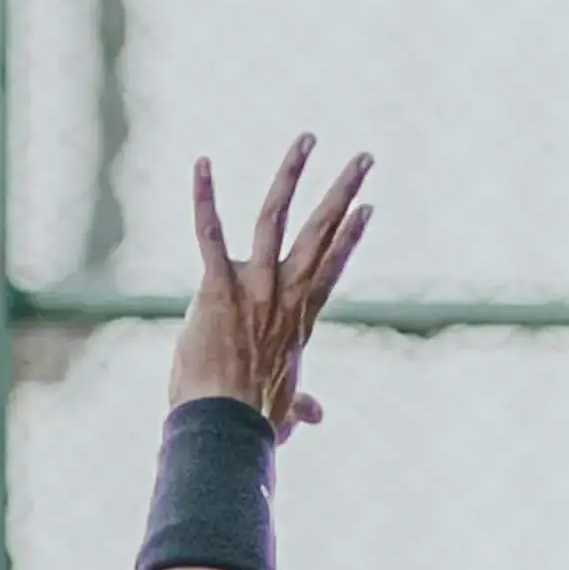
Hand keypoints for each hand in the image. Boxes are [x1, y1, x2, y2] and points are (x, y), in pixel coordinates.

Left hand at [170, 135, 373, 437]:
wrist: (225, 430)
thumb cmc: (251, 425)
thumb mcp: (283, 413)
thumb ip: (300, 406)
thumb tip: (316, 416)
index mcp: (298, 321)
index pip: (331, 268)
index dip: (349, 237)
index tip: (366, 208)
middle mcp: (284, 296)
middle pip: (321, 233)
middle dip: (344, 191)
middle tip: (365, 157)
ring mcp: (254, 289)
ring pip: (276, 218)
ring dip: (292, 174)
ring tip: (308, 138)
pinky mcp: (218, 289)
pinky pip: (209, 234)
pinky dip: (203, 197)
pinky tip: (202, 163)